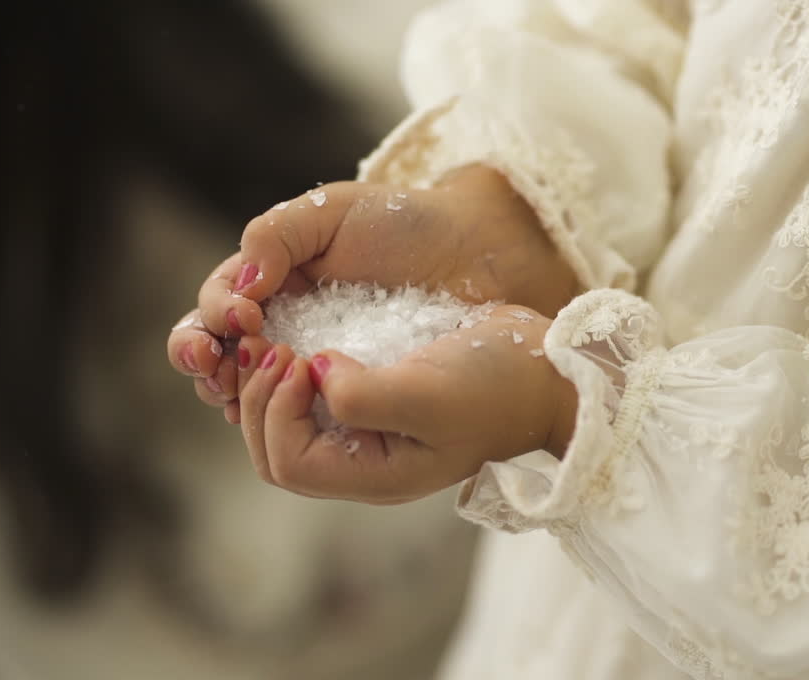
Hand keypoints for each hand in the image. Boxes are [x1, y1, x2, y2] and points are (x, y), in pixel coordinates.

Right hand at [167, 164, 577, 418]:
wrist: (474, 253)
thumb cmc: (406, 224)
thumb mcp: (333, 213)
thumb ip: (276, 236)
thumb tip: (241, 286)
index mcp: (270, 278)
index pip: (214, 305)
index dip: (213, 316)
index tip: (243, 317)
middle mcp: (282, 323)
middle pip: (218, 352)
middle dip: (203, 357)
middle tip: (216, 360)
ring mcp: (313, 361)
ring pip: (250, 388)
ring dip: (233, 390)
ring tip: (236, 390)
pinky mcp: (349, 391)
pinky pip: (302, 413)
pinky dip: (282, 415)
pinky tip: (284, 411)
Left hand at [230, 306, 577, 503]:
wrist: (550, 369)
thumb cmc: (500, 384)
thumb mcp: (433, 392)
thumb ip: (365, 395)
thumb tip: (313, 374)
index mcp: (376, 473)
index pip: (288, 463)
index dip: (272, 411)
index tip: (293, 356)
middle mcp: (365, 460)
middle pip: (276, 450)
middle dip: (258, 397)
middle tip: (268, 343)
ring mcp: (370, 433)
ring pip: (286, 423)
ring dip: (266, 383)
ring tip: (273, 336)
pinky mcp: (377, 399)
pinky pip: (311, 395)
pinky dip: (292, 369)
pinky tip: (299, 335)